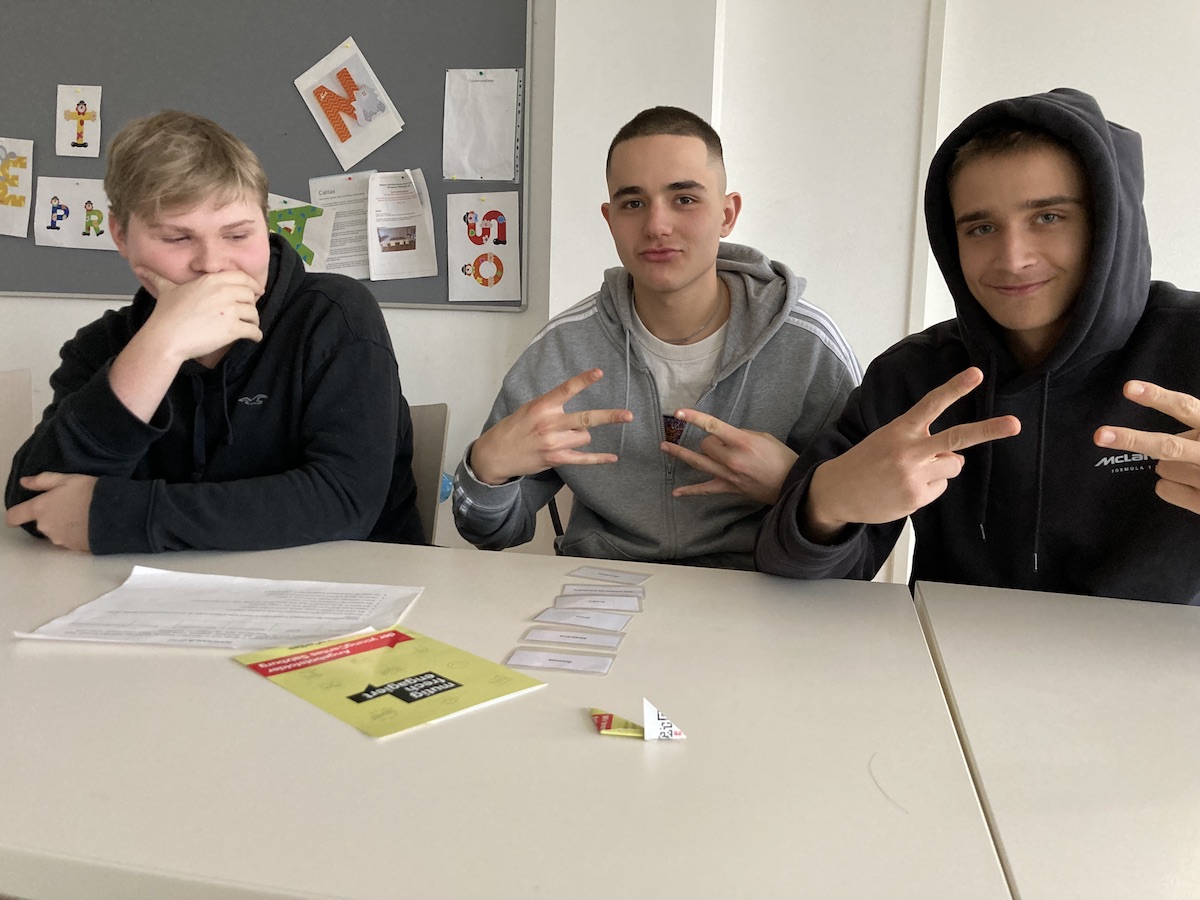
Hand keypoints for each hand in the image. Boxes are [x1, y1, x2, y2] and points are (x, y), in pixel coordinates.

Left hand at [6, 472, 96, 550]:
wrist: (115, 514)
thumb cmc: (90, 492)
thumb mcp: (68, 479)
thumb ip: (43, 481)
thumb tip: (24, 482)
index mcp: (40, 508)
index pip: (14, 516)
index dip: (16, 514)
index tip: (22, 512)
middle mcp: (45, 527)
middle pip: (41, 523)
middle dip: (52, 516)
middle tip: (71, 506)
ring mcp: (59, 539)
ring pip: (56, 532)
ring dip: (64, 526)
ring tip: (83, 516)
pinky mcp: (74, 548)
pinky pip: (70, 540)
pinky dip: (76, 534)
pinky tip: (89, 525)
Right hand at [135, 265, 262, 364]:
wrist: (166, 338)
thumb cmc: (166, 315)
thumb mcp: (166, 290)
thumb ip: (158, 277)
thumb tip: (141, 269)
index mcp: (212, 281)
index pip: (242, 278)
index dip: (252, 285)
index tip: (256, 290)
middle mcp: (223, 293)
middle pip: (250, 295)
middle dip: (252, 303)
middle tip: (249, 310)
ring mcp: (230, 311)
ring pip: (254, 313)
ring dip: (254, 320)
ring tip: (250, 325)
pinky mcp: (233, 329)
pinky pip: (254, 330)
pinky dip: (256, 335)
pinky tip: (253, 337)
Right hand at [469, 369, 632, 484]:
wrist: (496, 454)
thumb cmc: (513, 429)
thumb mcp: (528, 409)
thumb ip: (551, 406)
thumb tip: (574, 407)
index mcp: (542, 406)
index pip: (566, 389)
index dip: (584, 380)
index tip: (599, 372)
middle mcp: (550, 423)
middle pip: (586, 418)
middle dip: (609, 417)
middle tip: (629, 415)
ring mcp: (554, 443)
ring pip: (585, 436)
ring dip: (581, 436)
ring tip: (563, 437)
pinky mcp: (556, 459)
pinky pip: (583, 459)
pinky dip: (599, 459)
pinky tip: (612, 458)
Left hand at [659, 409, 797, 504]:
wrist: (792, 483)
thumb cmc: (781, 458)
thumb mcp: (763, 437)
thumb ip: (741, 435)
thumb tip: (724, 437)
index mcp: (742, 442)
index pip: (712, 426)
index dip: (694, 418)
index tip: (678, 412)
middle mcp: (732, 459)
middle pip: (705, 445)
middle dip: (708, 441)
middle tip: (722, 443)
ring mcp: (728, 475)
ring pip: (698, 463)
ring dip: (679, 454)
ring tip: (664, 447)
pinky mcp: (729, 488)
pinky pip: (705, 489)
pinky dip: (690, 491)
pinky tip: (676, 492)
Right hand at [805, 367, 1020, 541]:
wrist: (837, 491)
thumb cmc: (867, 462)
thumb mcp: (888, 440)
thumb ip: (922, 443)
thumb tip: (957, 459)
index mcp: (901, 429)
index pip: (932, 404)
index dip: (955, 388)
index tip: (977, 374)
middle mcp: (909, 450)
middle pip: (956, 438)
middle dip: (988, 430)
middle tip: (1015, 424)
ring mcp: (913, 475)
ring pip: (953, 466)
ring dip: (941, 469)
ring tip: (912, 473)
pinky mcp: (915, 497)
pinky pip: (940, 489)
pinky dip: (928, 489)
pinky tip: (904, 489)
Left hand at [1095, 380, 1199, 514]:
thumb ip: (1196, 429)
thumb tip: (1166, 440)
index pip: (1186, 408)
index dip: (1157, 397)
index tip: (1129, 388)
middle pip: (1169, 446)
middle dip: (1133, 440)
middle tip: (1101, 435)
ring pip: (1163, 468)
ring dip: (1168, 466)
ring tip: (1192, 466)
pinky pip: (1164, 489)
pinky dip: (1168, 486)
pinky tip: (1189, 485)